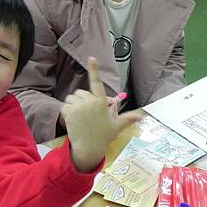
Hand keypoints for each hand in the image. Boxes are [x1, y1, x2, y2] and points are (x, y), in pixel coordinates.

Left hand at [60, 57, 140, 172]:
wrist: (88, 148)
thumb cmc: (103, 137)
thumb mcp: (116, 127)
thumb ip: (128, 119)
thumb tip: (141, 116)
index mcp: (101, 103)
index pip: (97, 83)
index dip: (94, 69)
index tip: (92, 58)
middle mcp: (90, 102)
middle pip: (81, 92)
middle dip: (82, 100)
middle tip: (87, 113)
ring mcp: (79, 107)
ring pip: (72, 97)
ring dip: (74, 105)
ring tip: (80, 117)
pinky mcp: (69, 112)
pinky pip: (65, 105)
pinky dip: (67, 112)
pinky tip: (73, 120)